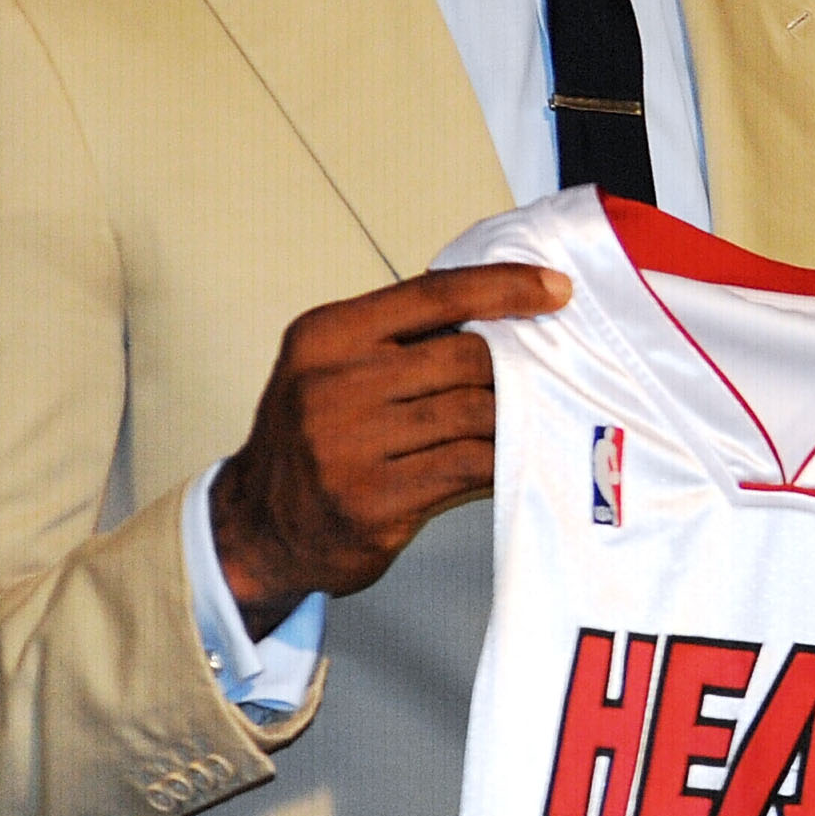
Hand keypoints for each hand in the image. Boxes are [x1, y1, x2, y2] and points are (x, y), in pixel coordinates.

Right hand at [213, 265, 569, 634]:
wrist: (257, 528)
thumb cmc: (315, 439)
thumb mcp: (335, 369)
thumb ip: (401, 340)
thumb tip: (505, 314)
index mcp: (326, 335)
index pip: (435, 294)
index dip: (505, 286)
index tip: (557, 289)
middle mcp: (332, 384)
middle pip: (466, 356)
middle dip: (510, 369)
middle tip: (537, 381)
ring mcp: (348, 444)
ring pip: (474, 412)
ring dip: (513, 418)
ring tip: (530, 421)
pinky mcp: (373, 498)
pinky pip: (468, 465)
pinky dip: (501, 460)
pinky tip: (511, 460)